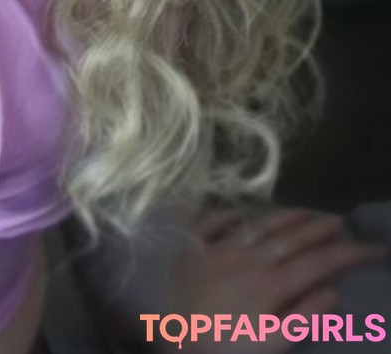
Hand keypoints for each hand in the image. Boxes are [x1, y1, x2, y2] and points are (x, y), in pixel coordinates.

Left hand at [164, 205, 388, 350]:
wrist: (179, 348)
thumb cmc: (230, 352)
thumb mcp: (274, 343)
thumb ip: (304, 316)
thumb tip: (333, 292)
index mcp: (270, 285)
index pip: (317, 263)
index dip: (347, 254)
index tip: (371, 248)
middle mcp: (246, 259)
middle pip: (290, 238)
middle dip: (318, 228)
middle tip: (339, 220)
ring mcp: (216, 251)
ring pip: (256, 225)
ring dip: (282, 217)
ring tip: (304, 211)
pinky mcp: (191, 252)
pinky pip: (209, 225)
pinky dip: (225, 216)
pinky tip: (237, 214)